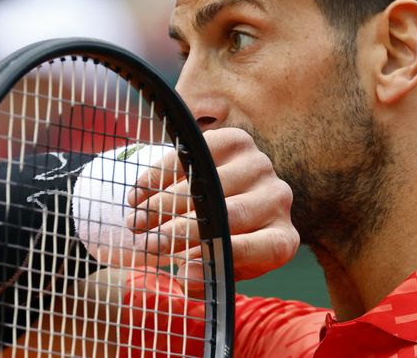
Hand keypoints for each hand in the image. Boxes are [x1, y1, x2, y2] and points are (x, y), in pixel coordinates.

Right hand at [126, 127, 298, 283]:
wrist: (228, 196)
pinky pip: (195, 155)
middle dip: (180, 229)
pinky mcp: (237, 140)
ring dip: (164, 202)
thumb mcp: (220, 266)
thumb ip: (206, 276)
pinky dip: (162, 175)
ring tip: (135, 220)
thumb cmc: (225, 241)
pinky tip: (139, 194)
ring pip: (208, 184)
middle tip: (144, 243)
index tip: (179, 269)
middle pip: (229, 213)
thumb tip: (185, 275)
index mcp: (281, 238)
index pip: (257, 248)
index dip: (219, 256)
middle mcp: (278, 198)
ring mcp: (260, 166)